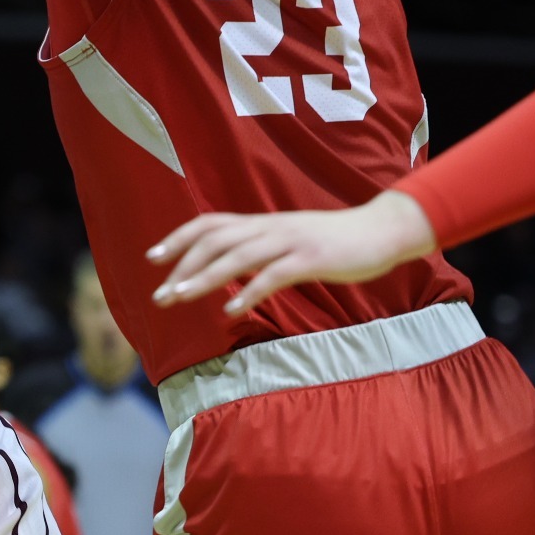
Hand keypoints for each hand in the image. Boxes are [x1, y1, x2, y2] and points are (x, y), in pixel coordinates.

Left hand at [149, 191, 437, 314]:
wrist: (381, 231)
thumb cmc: (332, 241)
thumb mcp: (288, 239)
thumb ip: (258, 248)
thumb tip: (226, 268)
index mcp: (261, 223)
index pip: (209, 224)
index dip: (178, 238)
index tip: (153, 258)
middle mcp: (269, 228)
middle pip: (214, 241)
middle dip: (183, 266)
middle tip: (161, 294)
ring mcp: (290, 242)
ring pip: (237, 257)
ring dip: (206, 278)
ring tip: (181, 297)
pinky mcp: (312, 259)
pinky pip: (273, 275)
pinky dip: (249, 292)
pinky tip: (231, 311)